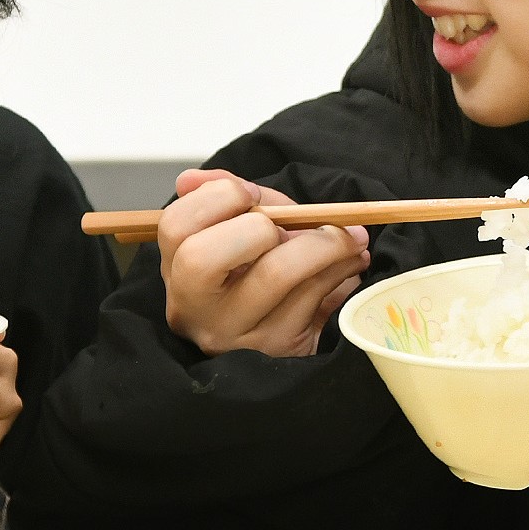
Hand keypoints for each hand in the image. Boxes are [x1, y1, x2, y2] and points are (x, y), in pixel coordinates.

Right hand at [159, 169, 368, 357]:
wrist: (288, 344)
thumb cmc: (258, 272)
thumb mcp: (238, 232)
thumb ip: (226, 197)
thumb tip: (190, 179)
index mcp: (179, 272)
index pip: (176, 227)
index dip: (218, 199)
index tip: (252, 194)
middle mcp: (196, 311)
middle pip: (205, 257)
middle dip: (260, 226)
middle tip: (294, 225)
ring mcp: (236, 336)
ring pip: (275, 274)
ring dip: (326, 243)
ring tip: (351, 236)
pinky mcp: (278, 350)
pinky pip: (314, 296)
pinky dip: (342, 269)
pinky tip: (352, 261)